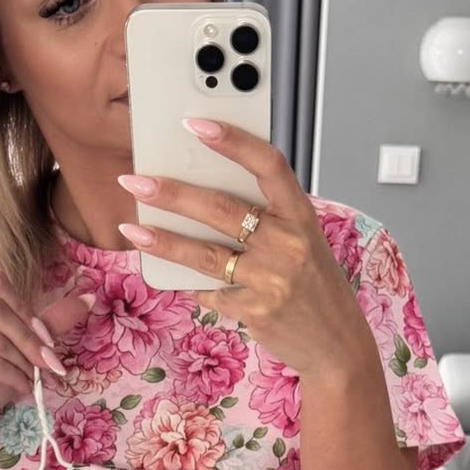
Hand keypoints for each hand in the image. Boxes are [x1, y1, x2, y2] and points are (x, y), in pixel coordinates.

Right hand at [0, 273, 94, 453]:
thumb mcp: (18, 348)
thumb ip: (47, 321)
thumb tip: (89, 297)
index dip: (26, 309)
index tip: (46, 338)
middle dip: (31, 338)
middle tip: (50, 363)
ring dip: (25, 363)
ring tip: (32, 380)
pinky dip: (16, 378)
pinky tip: (21, 390)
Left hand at [115, 122, 369, 384]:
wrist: (337, 345)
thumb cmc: (316, 288)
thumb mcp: (304, 243)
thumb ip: (267, 219)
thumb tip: (204, 196)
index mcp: (302, 217)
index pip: (268, 165)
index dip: (232, 141)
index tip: (196, 124)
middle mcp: (289, 244)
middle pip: (221, 208)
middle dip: (172, 193)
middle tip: (136, 182)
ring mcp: (272, 280)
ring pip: (205, 254)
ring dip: (163, 240)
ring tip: (132, 229)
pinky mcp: (256, 311)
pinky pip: (209, 292)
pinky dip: (190, 284)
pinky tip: (172, 276)